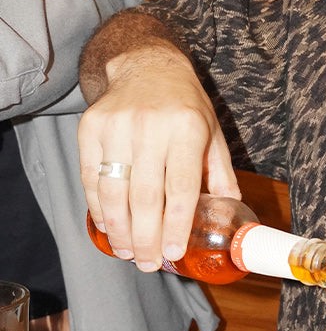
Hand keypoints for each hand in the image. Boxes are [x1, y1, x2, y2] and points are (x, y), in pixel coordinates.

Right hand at [78, 44, 239, 269]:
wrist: (147, 66)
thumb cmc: (185, 106)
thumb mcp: (213, 134)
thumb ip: (221, 175)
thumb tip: (231, 218)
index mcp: (188, 128)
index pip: (181, 187)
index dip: (175, 224)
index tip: (172, 253)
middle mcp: (151, 126)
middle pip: (145, 195)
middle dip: (146, 237)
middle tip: (148, 264)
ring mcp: (117, 126)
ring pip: (114, 191)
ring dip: (119, 229)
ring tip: (128, 252)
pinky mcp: (90, 127)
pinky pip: (90, 177)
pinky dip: (98, 207)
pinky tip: (108, 227)